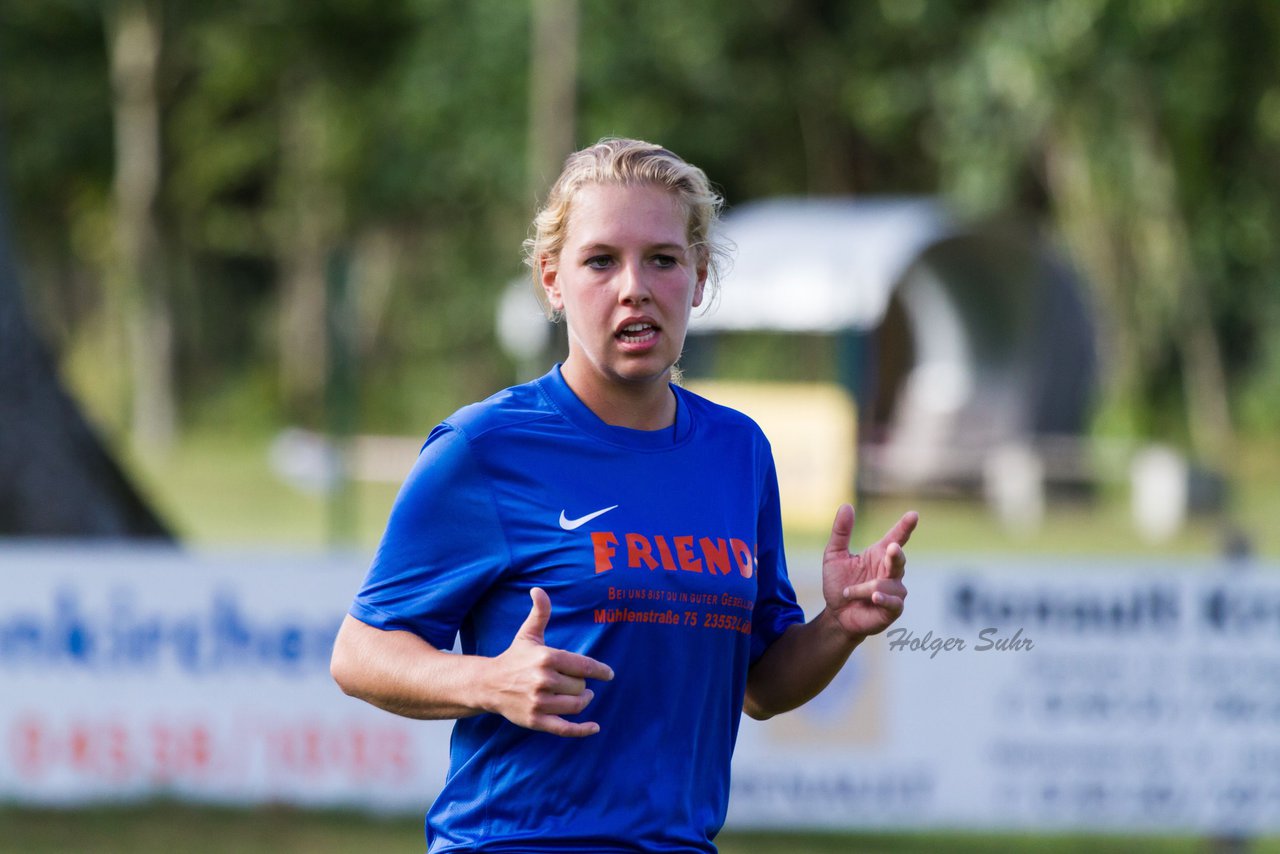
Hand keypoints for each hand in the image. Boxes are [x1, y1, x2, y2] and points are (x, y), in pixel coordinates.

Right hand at [487, 587, 613, 736]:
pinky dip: (582, 730)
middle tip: (575, 682)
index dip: (600, 670)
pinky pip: (564, 729)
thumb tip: (538, 590)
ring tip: (582, 696)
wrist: (488, 684)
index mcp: (546, 658)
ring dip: (583, 701)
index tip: (608, 674)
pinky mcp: (535, 721)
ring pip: (576, 705)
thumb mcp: (528, 634)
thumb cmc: (514, 658)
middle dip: (581, 685)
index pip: (583, 666)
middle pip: (580, 686)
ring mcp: (539, 702)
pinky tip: (594, 728)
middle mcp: (543, 680)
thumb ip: (540, 613)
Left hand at [821, 505, 916, 639]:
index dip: (905, 526)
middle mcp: (890, 571)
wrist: (836, 615)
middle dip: (895, 553)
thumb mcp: (834, 555)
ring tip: (849, 592)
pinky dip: (883, 598)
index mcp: (879, 555)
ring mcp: (894, 590)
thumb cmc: (838, 584)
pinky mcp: (893, 609)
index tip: (913, 515)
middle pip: (898, 558)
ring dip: (865, 588)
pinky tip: (874, 597)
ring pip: (888, 583)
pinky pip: (893, 601)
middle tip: (891, 547)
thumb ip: (841, 532)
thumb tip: (846, 506)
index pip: (896, 537)